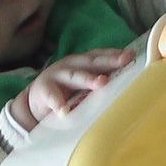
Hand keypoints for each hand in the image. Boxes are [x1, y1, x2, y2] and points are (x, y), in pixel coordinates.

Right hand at [10, 48, 133, 130]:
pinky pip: (52, 97)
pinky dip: (58, 103)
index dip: (115, 54)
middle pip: (90, 62)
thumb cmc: (65, 91)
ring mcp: (56, 76)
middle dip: (108, 61)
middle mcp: (70, 65)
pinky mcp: (43, 91)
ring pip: (73, 76)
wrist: (35, 99)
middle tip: (124, 61)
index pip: (100, 56)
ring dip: (87, 78)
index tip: (131, 55)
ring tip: (101, 83)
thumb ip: (99, 80)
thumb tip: (131, 85)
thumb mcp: (81, 83)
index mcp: (81, 63)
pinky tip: (64, 111)